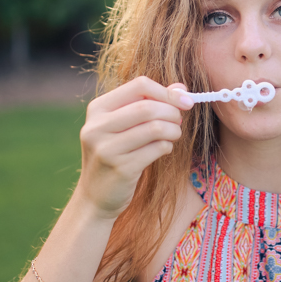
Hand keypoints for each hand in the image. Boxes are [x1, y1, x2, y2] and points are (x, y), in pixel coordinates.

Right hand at [75, 76, 192, 218]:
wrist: (95, 196)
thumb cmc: (115, 153)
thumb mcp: (124, 125)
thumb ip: (150, 102)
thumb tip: (181, 88)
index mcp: (97, 108)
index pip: (139, 85)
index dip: (167, 92)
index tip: (185, 100)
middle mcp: (98, 126)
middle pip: (148, 106)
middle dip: (172, 112)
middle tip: (179, 122)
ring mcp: (107, 148)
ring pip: (155, 128)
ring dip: (173, 130)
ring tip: (173, 135)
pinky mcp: (121, 168)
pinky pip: (157, 149)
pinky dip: (167, 147)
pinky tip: (164, 149)